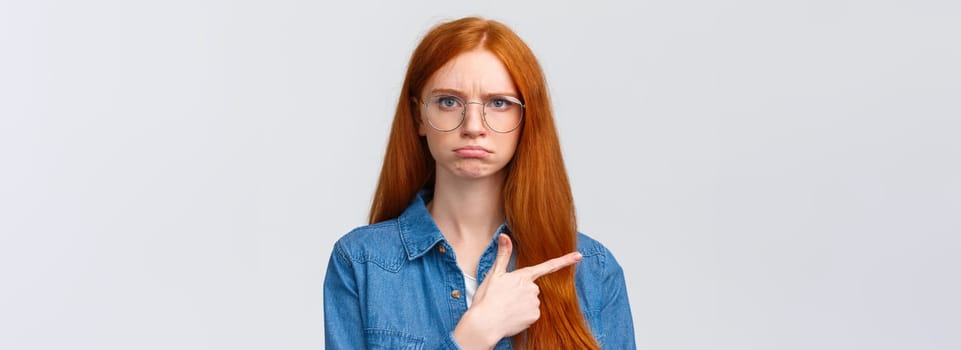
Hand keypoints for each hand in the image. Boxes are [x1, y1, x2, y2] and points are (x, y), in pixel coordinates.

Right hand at [452, 234, 582, 348]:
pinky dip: (523, 316)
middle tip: (506, 298)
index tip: (578, 256)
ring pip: (532, 302)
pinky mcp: (534, 316)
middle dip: (522, 293)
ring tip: (507, 308)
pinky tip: (512, 317)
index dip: (565, 260)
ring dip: (522, 305)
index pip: (548, 266)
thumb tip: (504, 235)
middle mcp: (532, 289)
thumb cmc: (487, 299)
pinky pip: (532, 315)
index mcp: (523, 276)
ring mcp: (535, 303)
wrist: (485, 323)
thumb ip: (503, 255)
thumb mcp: (494, 274)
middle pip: (532, 289)